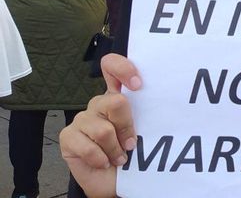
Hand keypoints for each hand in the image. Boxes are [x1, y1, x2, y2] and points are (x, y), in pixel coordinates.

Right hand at [60, 54, 140, 197]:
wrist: (114, 183)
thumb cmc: (133, 155)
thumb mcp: (143, 132)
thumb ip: (146, 113)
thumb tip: (164, 101)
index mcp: (116, 96)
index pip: (111, 66)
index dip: (123, 68)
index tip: (138, 85)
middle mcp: (98, 104)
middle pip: (115, 101)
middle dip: (127, 127)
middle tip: (131, 143)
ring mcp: (81, 119)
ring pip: (104, 129)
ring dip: (115, 149)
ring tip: (119, 157)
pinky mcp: (68, 136)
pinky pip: (88, 146)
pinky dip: (101, 159)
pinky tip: (104, 162)